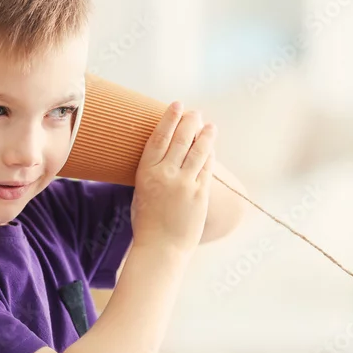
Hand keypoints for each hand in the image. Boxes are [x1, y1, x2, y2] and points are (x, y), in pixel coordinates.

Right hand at [131, 101, 215, 257]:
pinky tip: (211, 148)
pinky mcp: (200, 194)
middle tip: (195, 112)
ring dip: (205, 135)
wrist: (161, 247)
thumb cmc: (147, 222)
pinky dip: (209, 155)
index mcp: (146, 173)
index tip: (177, 105)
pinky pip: (207, 168)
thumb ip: (152, 172)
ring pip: (198, 151)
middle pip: (181, 139)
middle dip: (190, 122)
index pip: (159, 138)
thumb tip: (165, 155)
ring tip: (209, 125)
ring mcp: (184, 184)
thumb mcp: (141, 192)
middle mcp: (166, 175)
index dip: (169, 118)